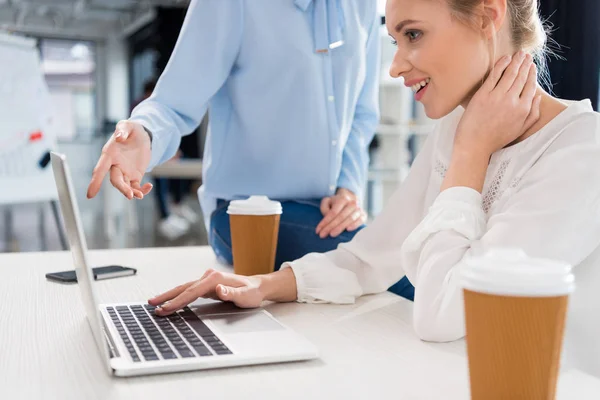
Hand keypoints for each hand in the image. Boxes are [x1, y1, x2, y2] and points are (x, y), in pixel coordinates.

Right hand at [87, 120, 152, 199]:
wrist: (142, 135)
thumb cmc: (131, 129)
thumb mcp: (127, 125)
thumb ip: (122, 129)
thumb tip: (119, 136)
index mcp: (110, 154)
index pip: (100, 169)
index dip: (95, 181)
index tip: (90, 194)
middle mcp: (115, 165)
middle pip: (115, 181)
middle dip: (122, 188)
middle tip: (130, 195)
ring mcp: (125, 172)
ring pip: (126, 186)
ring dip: (132, 192)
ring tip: (140, 195)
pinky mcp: (135, 175)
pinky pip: (136, 186)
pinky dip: (142, 189)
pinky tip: (149, 186)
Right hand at [149, 268, 296, 315]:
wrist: (258, 287)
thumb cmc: (253, 293)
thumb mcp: (246, 296)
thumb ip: (231, 294)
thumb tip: (218, 289)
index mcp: (215, 278)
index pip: (192, 291)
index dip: (178, 301)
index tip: (166, 308)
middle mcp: (209, 276)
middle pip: (184, 287)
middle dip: (167, 297)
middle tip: (152, 305)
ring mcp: (207, 280)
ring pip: (184, 288)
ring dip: (170, 296)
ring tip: (155, 304)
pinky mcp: (207, 285)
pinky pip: (189, 291)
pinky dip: (178, 296)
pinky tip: (170, 301)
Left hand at [316, 188, 365, 238]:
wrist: (350, 200)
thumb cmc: (336, 203)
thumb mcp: (327, 201)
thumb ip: (324, 207)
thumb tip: (327, 215)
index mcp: (342, 199)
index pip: (333, 212)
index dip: (325, 222)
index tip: (318, 230)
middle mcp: (352, 203)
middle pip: (340, 216)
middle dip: (330, 227)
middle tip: (323, 235)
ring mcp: (358, 209)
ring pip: (349, 219)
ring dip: (340, 227)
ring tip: (332, 234)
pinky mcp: (363, 215)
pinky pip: (360, 220)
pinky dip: (355, 225)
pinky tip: (348, 230)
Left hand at [454, 51, 541, 156]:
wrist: (474, 146)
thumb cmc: (496, 139)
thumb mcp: (520, 130)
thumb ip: (533, 114)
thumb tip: (538, 97)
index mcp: (523, 109)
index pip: (530, 86)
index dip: (532, 74)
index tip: (532, 66)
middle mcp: (512, 101)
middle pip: (521, 77)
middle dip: (525, 64)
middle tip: (526, 55)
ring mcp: (497, 97)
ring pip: (510, 74)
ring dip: (516, 61)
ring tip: (518, 54)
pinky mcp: (483, 95)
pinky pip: (494, 75)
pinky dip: (501, 65)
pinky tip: (505, 58)